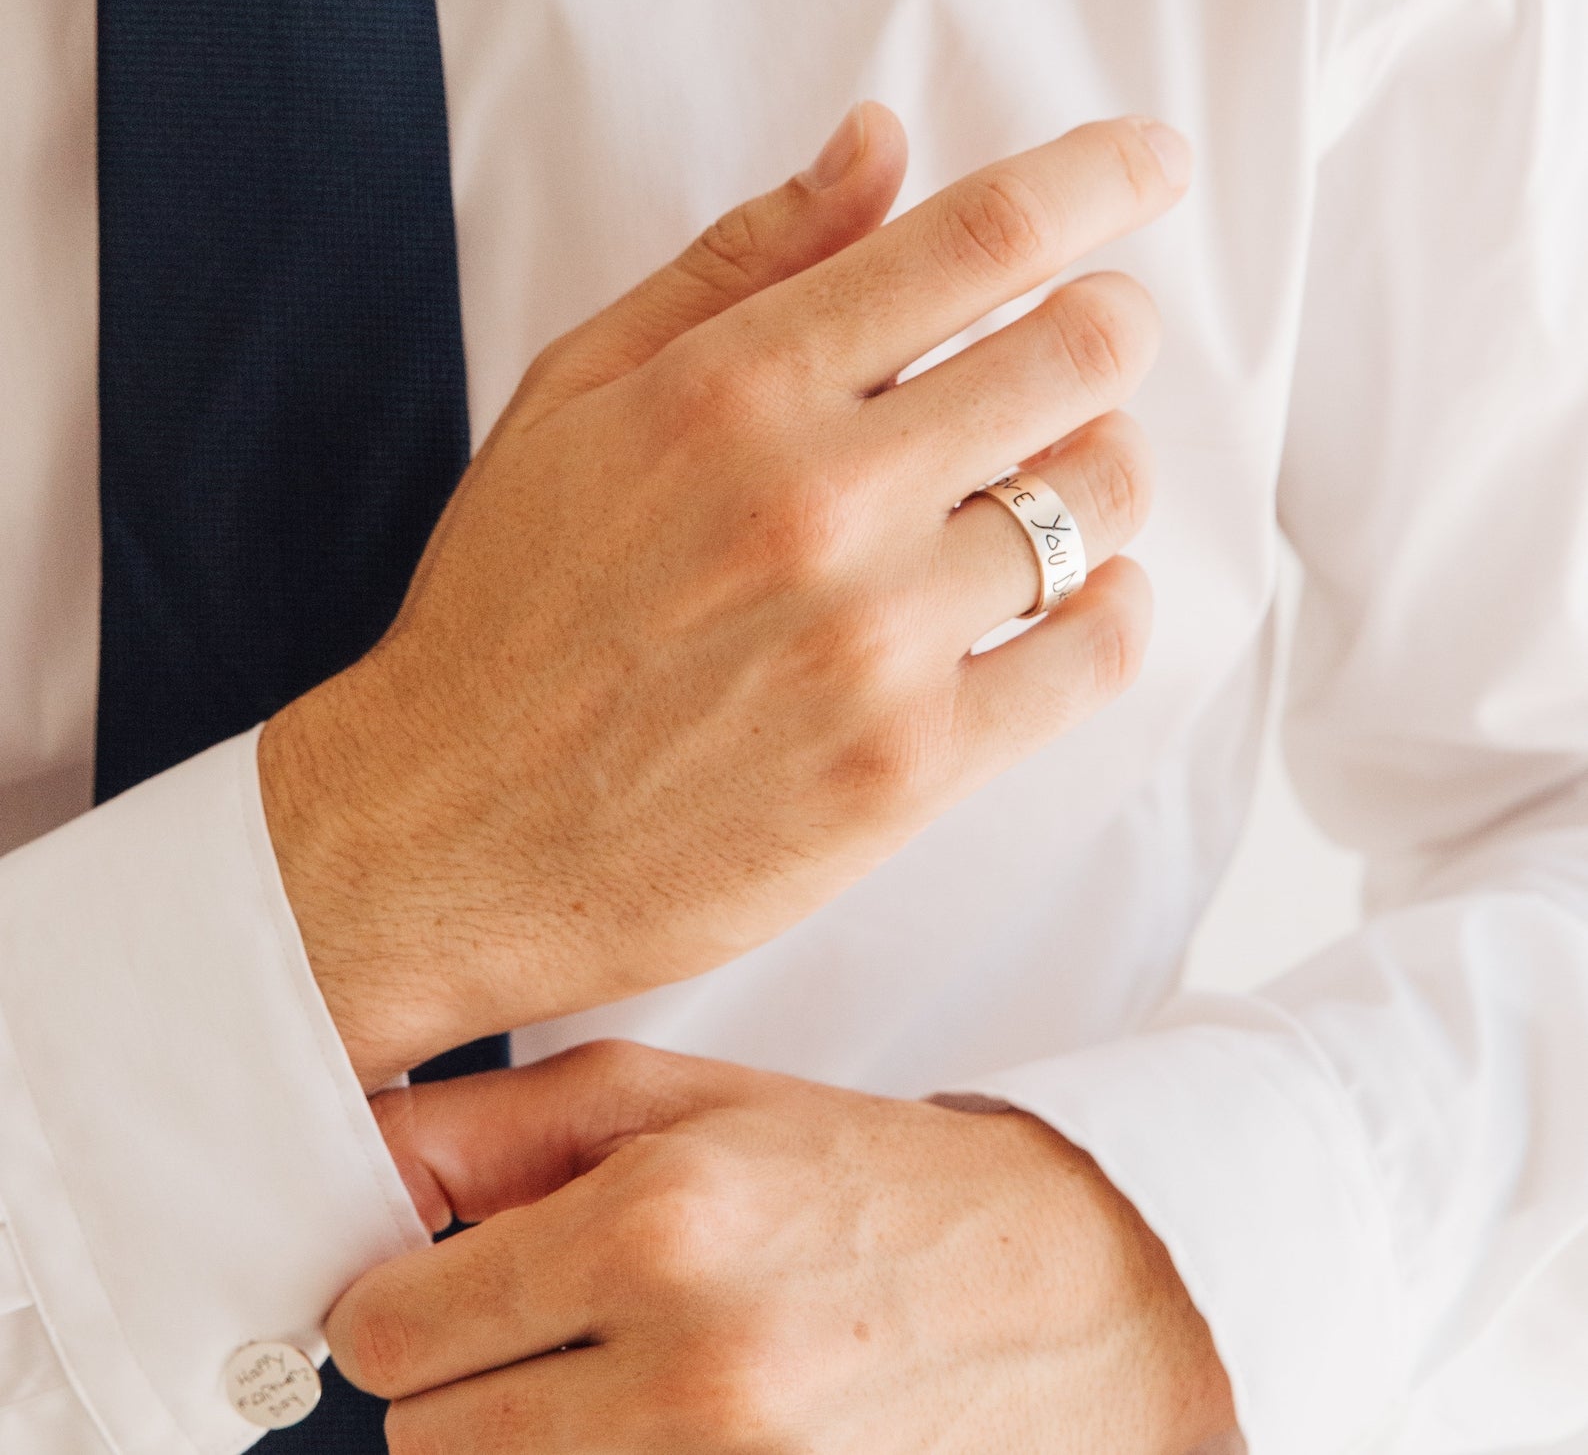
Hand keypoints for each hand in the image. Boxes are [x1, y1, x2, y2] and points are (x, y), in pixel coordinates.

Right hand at [261, 106, 1189, 1086]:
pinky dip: (1116, 608)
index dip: (1097, 178)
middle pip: (1081, 353)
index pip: (980, 237)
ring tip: (1047, 486)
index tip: (1145, 165)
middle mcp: (818, 501)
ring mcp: (873, 641)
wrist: (448, 835)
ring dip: (1104, 470)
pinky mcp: (908, 768)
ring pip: (1105, 499)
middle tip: (1082, 351)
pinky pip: (1098, 654)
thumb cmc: (506, 614)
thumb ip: (738, 262)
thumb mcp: (577, 399)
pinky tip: (1080, 597)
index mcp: (735, 388)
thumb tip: (878, 144)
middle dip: (1104, 333)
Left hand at [329, 1042, 1236, 1453]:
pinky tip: (676, 1438)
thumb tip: (338, 1164)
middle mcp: (691, 1376)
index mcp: (656, 1227)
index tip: (444, 1295)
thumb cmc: (854, 1179)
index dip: (400, 1311)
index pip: (388, 1333)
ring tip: (627, 1388)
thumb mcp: (679, 1101)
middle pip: (425, 1447)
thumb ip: (487, 1128)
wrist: (1059, 1294)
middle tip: (554, 1338)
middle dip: (465, 1389)